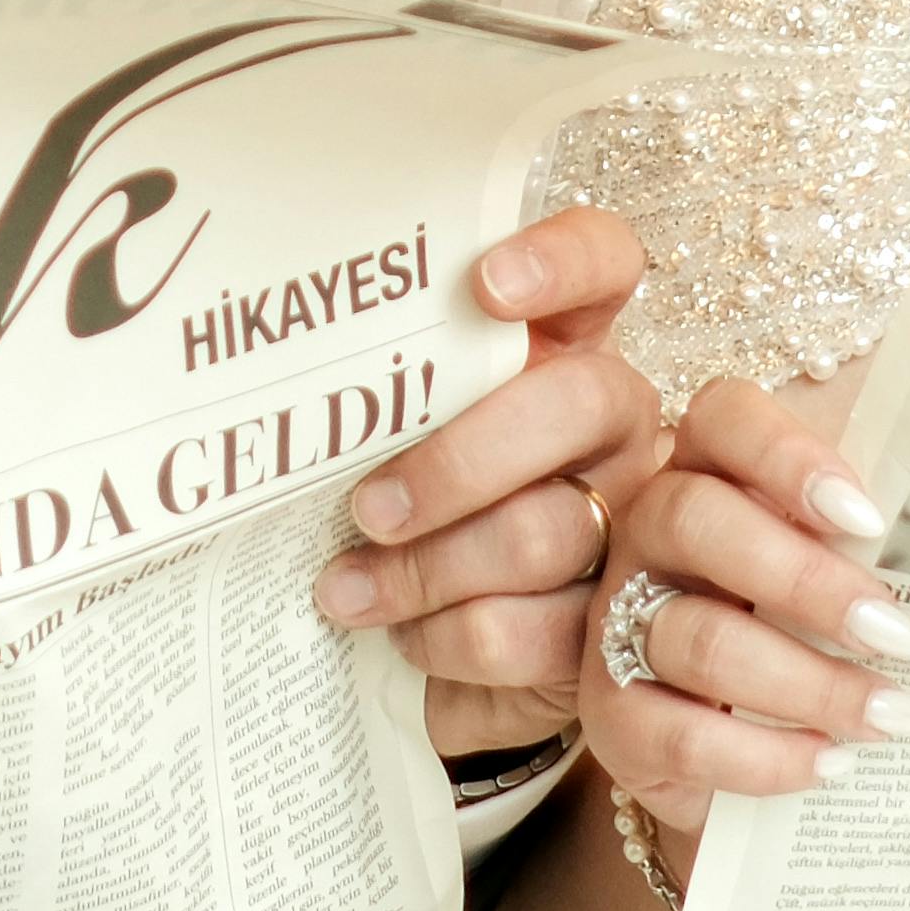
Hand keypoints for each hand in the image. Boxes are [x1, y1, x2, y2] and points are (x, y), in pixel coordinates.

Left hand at [309, 206, 659, 753]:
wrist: (421, 650)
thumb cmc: (395, 506)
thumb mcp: (384, 432)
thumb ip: (377, 390)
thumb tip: (285, 371)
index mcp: (561, 349)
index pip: (602, 263)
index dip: (561, 260)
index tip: (485, 284)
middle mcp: (610, 425)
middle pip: (576, 402)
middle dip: (458, 461)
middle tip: (366, 507)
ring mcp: (624, 523)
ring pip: (544, 531)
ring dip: (424, 569)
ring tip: (345, 589)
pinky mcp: (605, 625)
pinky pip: (531, 629)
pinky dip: (445, 638)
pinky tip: (403, 634)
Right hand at [567, 376, 909, 841]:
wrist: (740, 747)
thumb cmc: (802, 632)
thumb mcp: (834, 568)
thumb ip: (874, 536)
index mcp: (706, 470)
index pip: (722, 419)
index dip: (787, 455)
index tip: (868, 518)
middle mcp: (648, 534)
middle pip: (700, 521)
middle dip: (810, 582)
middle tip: (903, 637)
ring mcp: (617, 624)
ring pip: (700, 638)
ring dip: (811, 684)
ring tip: (891, 715)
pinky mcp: (612, 718)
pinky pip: (684, 735)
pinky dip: (768, 757)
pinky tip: (832, 763)